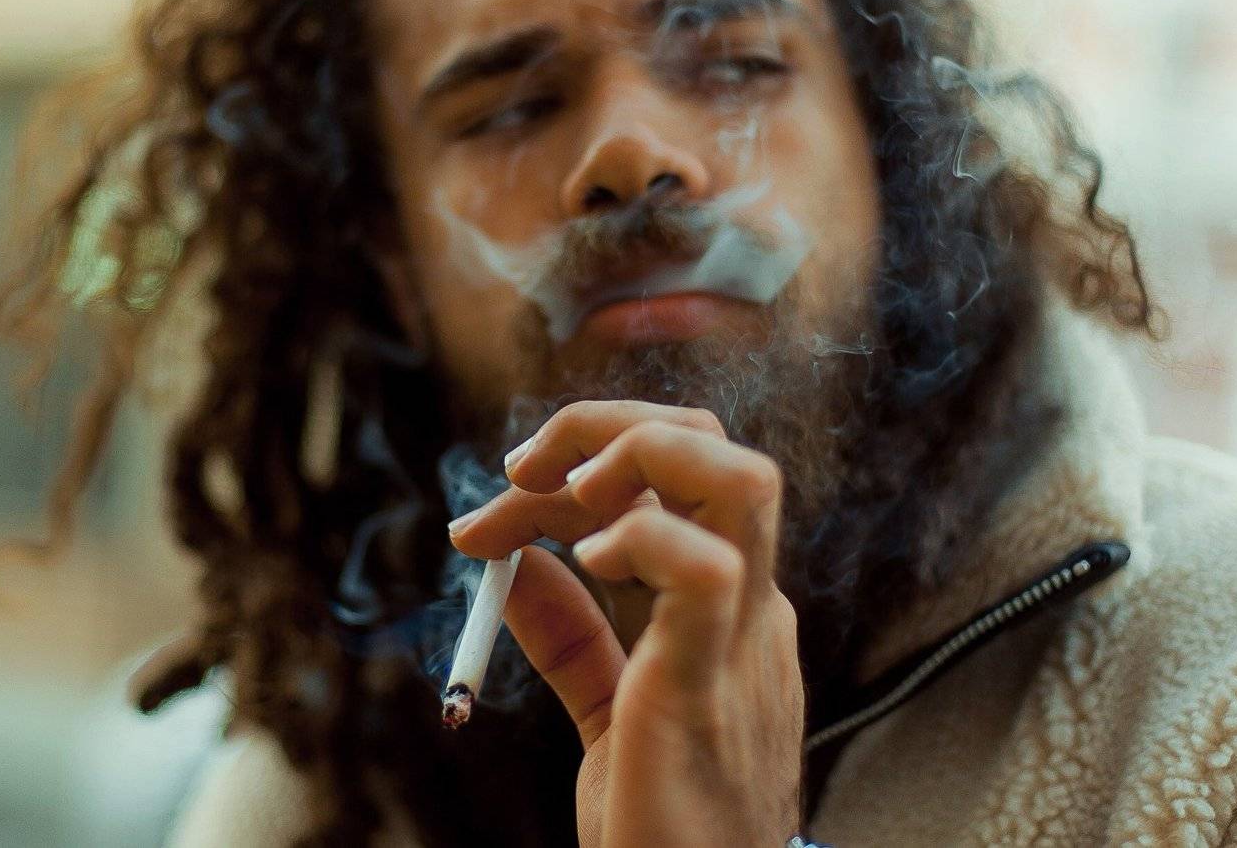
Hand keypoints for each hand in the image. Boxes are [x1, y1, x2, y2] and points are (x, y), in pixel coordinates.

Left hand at [449, 401, 804, 847]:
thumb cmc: (666, 820)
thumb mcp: (609, 710)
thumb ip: (572, 635)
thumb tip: (516, 565)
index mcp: (727, 603)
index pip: (671, 479)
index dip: (576, 469)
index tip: (488, 517)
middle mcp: (748, 601)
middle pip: (710, 447)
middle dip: (608, 427)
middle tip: (521, 469)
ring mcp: (741, 634)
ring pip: (737, 478)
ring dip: (637, 453)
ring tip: (564, 493)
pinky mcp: (711, 678)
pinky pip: (705, 569)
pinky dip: (641, 539)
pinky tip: (588, 562)